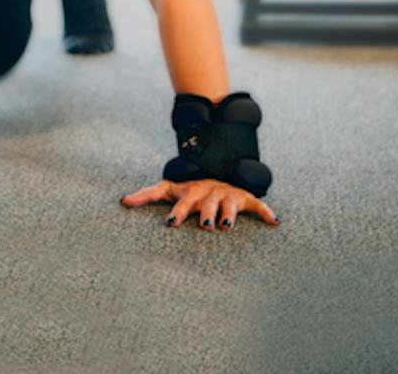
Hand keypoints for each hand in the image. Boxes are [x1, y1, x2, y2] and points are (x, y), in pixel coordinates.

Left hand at [121, 178, 277, 230]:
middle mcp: (210, 192)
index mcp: (192, 192)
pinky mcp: (245, 199)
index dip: (178, 212)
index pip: (183, 203)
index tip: (171, 223)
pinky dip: (266, 212)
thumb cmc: (191, 188)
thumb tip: (122, 201)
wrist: (219, 170)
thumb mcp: (170, 188)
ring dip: (229, 215)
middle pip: (208, 205)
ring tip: (227, 226)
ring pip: (231, 205)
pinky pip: (258, 204)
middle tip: (205, 225)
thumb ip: (146, 194)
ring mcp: (228, 195)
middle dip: (206, 214)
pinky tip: (274, 222)